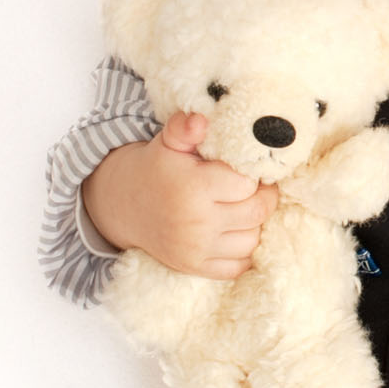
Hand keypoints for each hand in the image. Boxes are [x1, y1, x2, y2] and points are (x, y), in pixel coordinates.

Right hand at [83, 112, 277, 279]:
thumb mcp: (167, 142)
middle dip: (264, 197)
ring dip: (254, 223)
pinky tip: (236, 232)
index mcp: (193, 187)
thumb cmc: (156, 169)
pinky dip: (244, 251)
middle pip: (257, 212)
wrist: (125, 205)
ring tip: (244, 207)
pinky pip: (239, 266)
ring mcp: (196, 249)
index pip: (248, 183)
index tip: (249, 169)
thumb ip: (184, 128)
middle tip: (257, 187)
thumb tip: (200, 120)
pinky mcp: (195, 267)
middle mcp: (196, 222)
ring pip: (252, 240)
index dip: (254, 174)